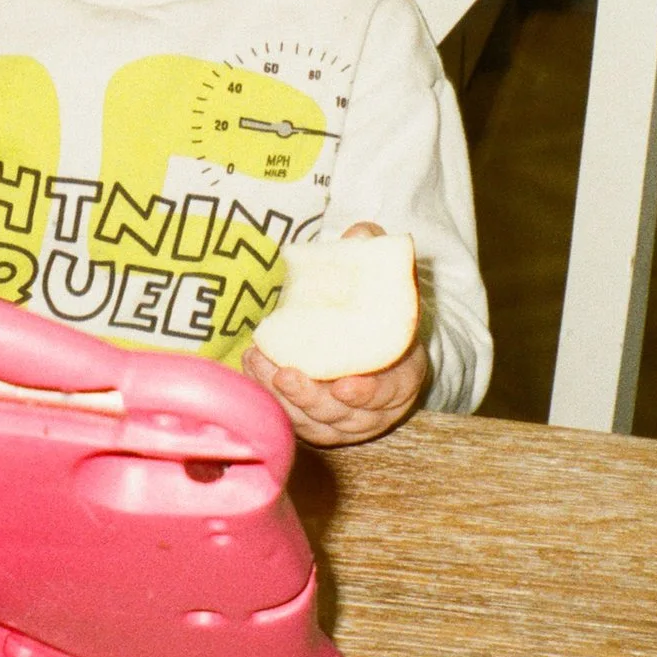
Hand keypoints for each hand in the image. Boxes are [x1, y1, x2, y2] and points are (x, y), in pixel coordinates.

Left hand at [242, 223, 427, 446]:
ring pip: (315, 422)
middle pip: (346, 416)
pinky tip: (253, 369)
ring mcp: (345, 421)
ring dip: (284, 398)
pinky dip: (272, 399)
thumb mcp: (385, 281)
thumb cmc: (378, 309)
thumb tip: (360, 233)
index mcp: (403, 374)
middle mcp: (376, 407)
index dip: (368, 392)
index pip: (389, 392)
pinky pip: (294, 420)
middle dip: (313, 399)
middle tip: (286, 375)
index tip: (344, 384)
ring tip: (259, 364)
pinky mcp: (317, 423)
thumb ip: (376, 256)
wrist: (371, 337)